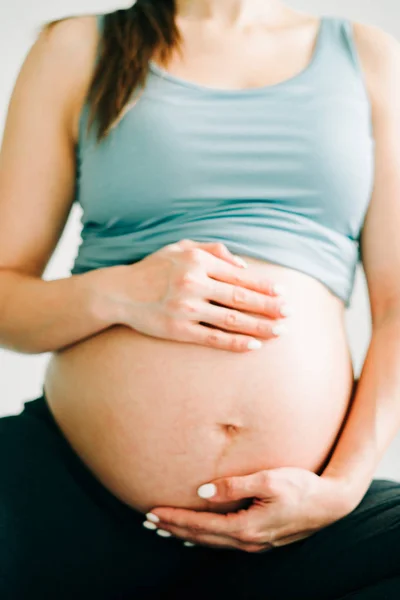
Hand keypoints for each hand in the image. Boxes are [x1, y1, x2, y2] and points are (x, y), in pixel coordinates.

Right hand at [112, 238, 288, 351]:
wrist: (120, 291)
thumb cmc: (154, 268)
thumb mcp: (180, 247)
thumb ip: (213, 250)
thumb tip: (243, 264)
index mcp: (197, 261)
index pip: (239, 276)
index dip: (264, 286)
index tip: (283, 293)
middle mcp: (193, 283)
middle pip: (241, 298)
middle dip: (270, 307)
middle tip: (290, 313)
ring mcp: (186, 308)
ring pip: (232, 319)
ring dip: (260, 327)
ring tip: (280, 331)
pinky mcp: (179, 330)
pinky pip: (213, 338)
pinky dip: (236, 343)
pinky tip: (254, 346)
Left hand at [145, 467, 354, 552]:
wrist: (331, 503)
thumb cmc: (302, 487)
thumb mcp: (268, 480)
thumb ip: (234, 485)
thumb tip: (202, 491)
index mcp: (246, 527)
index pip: (200, 525)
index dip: (175, 519)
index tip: (152, 513)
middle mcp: (248, 541)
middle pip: (201, 537)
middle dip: (174, 529)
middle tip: (148, 522)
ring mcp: (255, 543)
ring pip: (211, 541)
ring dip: (186, 534)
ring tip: (165, 528)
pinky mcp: (261, 538)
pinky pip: (224, 541)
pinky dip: (205, 536)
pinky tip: (198, 533)